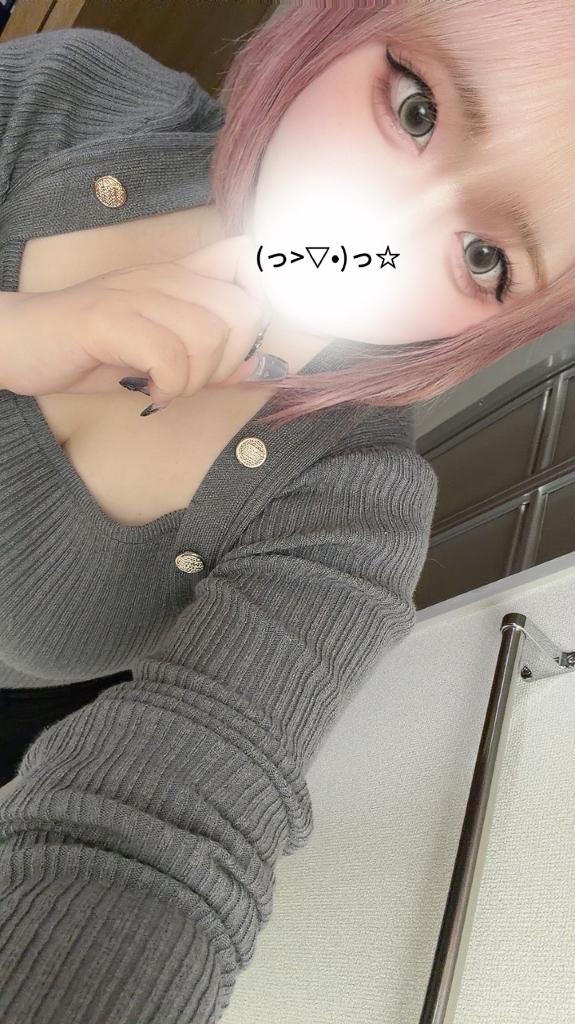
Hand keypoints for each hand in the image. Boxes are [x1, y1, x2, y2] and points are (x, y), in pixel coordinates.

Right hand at [1, 234, 271, 406]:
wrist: (17, 341)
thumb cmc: (92, 351)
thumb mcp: (162, 356)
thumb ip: (212, 360)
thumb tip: (262, 368)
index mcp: (180, 276)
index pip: (249, 258)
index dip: (264, 299)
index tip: (245, 344)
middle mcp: (165, 276)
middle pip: (242, 312)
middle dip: (228, 362)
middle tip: (193, 379)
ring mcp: (136, 293)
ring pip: (209, 337)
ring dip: (195, 379)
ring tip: (166, 386)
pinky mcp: (108, 318)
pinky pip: (169, 356)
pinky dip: (168, 386)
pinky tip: (149, 392)